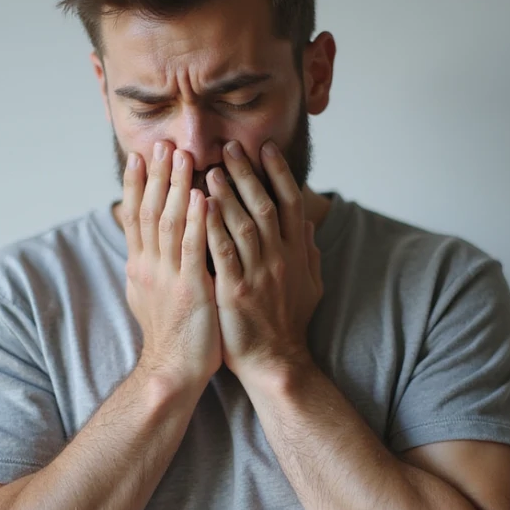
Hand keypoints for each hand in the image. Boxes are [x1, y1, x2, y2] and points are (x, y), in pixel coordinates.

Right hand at [122, 142, 222, 393]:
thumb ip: (152, 267)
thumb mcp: (151, 296)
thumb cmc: (171, 336)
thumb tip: (145, 247)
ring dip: (175, 187)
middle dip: (156, 176)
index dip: (137, 185)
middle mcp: (149, 267)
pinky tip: (202, 197)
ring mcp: (168, 277)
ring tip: (181, 157)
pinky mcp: (189, 289)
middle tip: (162, 144)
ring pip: (168, 222)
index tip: (139, 156)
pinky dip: (195, 220)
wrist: (173, 371)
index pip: (135, 217)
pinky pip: (192, 248)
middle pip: (149, 212)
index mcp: (141, 267)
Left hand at [204, 139, 322, 384]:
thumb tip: (307, 222)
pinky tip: (198, 206)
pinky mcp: (235, 291)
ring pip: (243, 223)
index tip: (264, 148)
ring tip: (210, 168)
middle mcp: (279, 258)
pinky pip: (222, 252)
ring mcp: (258, 273)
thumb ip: (308, 252)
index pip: (289, 202)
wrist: (276, 362)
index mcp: (295, 253)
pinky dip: (211, 226)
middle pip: (264, 204)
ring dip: (227, 193)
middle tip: (229, 146)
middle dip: (247, 173)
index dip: (278, 172)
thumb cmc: (289, 324)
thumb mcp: (310, 285)